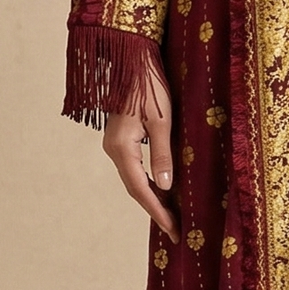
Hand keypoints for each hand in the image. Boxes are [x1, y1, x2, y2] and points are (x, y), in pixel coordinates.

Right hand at [102, 67, 178, 240]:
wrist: (133, 59)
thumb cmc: (150, 86)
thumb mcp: (162, 121)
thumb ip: (162, 154)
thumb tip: (165, 186)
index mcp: (121, 147)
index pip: (141, 189)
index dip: (158, 211)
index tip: (172, 229)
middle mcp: (114, 148)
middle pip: (135, 188)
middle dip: (155, 209)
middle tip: (175, 230)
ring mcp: (115, 143)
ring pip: (134, 178)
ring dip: (151, 197)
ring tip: (171, 215)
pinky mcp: (121, 137)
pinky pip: (134, 166)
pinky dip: (148, 181)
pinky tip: (162, 187)